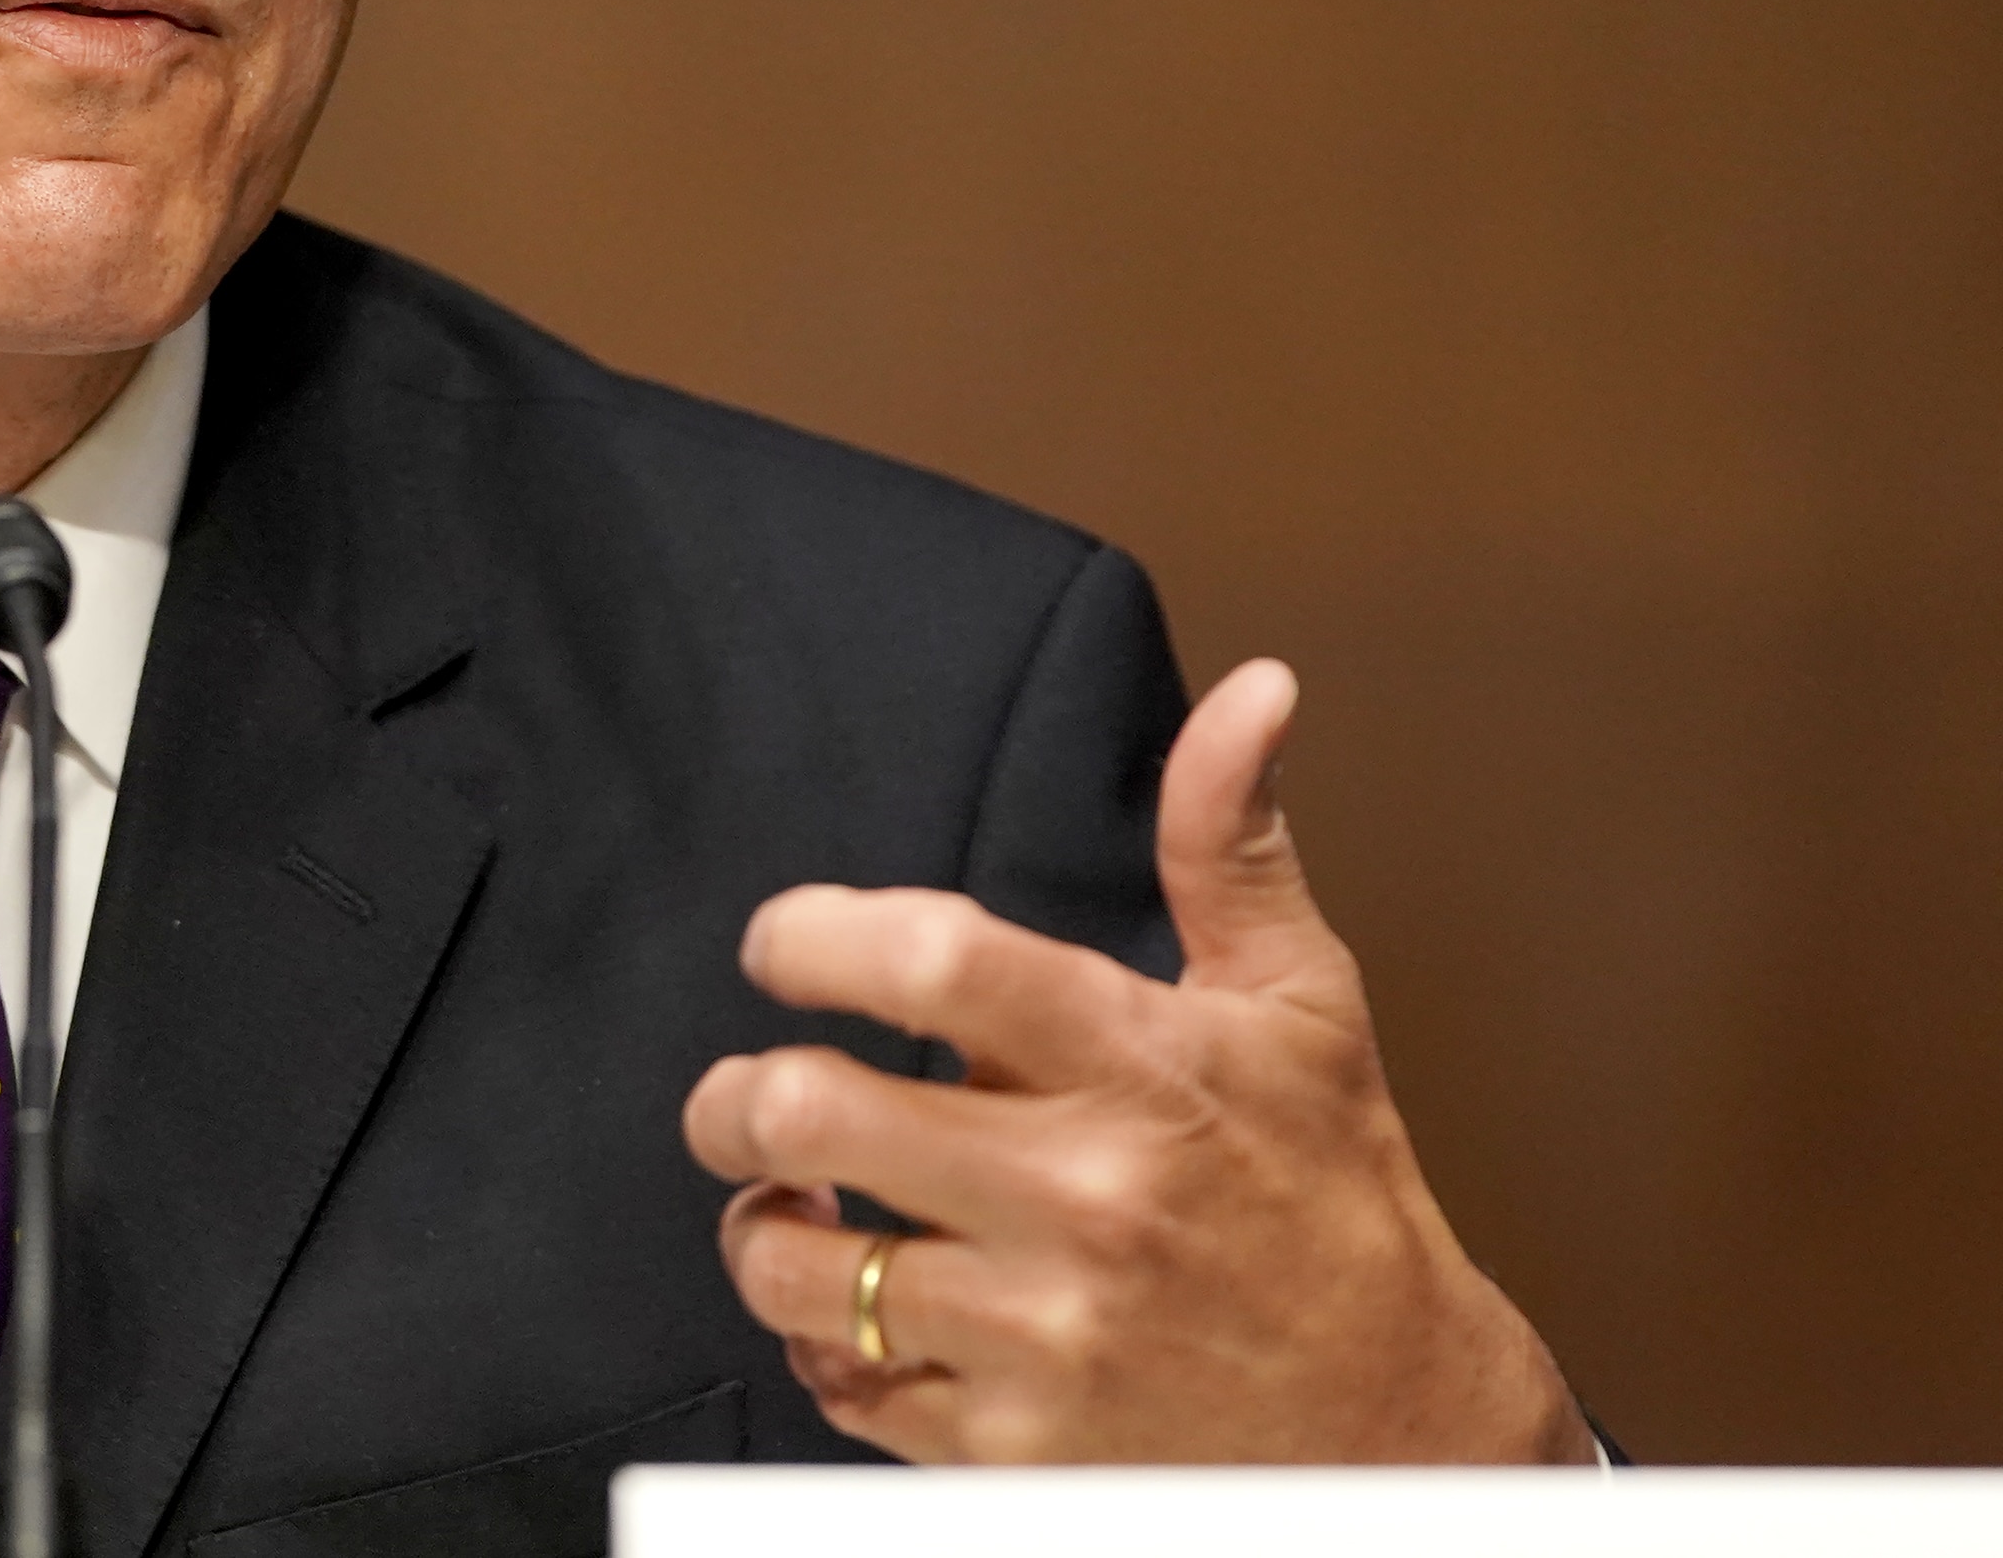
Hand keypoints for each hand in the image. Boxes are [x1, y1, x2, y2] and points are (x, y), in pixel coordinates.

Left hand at [680, 658, 1586, 1462]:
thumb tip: (1252, 691)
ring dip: (761, 1233)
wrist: (1408, 1437)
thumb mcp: (1304, 1009)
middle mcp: (1088, 1198)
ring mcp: (1048, 1332)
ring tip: (788, 1209)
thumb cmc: (1339, 1202)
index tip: (781, 949)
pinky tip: (861, 1317)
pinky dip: (827, 1351)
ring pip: (798, 1268)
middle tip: (742, 1098)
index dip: (809, 936)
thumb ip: (1232, 845)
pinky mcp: (1020, 1451)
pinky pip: (846, 1388)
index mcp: (1143, 1067)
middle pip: (813, 1113)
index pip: (928, 959)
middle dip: (734, 1099)